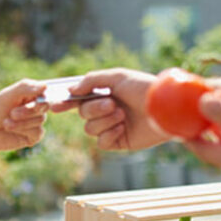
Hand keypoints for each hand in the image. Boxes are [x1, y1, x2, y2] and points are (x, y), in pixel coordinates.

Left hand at [0, 79, 48, 152]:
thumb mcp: (7, 96)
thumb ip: (25, 88)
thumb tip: (45, 86)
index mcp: (31, 94)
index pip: (45, 91)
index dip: (45, 96)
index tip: (38, 101)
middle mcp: (36, 107)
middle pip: (44, 106)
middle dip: (28, 110)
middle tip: (12, 113)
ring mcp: (36, 121)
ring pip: (40, 119)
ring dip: (21, 122)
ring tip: (5, 123)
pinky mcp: (34, 136)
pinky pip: (37, 132)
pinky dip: (22, 130)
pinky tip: (10, 129)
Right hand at [50, 68, 167, 150]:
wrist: (166, 108)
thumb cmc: (144, 89)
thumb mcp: (118, 77)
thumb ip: (92, 81)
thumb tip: (71, 90)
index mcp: (105, 94)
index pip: (79, 99)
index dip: (65, 102)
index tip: (54, 105)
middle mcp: (107, 110)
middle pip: (82, 114)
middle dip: (94, 109)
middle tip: (112, 104)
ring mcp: (113, 127)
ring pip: (90, 129)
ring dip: (104, 121)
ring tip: (123, 115)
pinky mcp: (120, 142)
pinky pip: (102, 143)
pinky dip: (109, 134)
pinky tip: (122, 128)